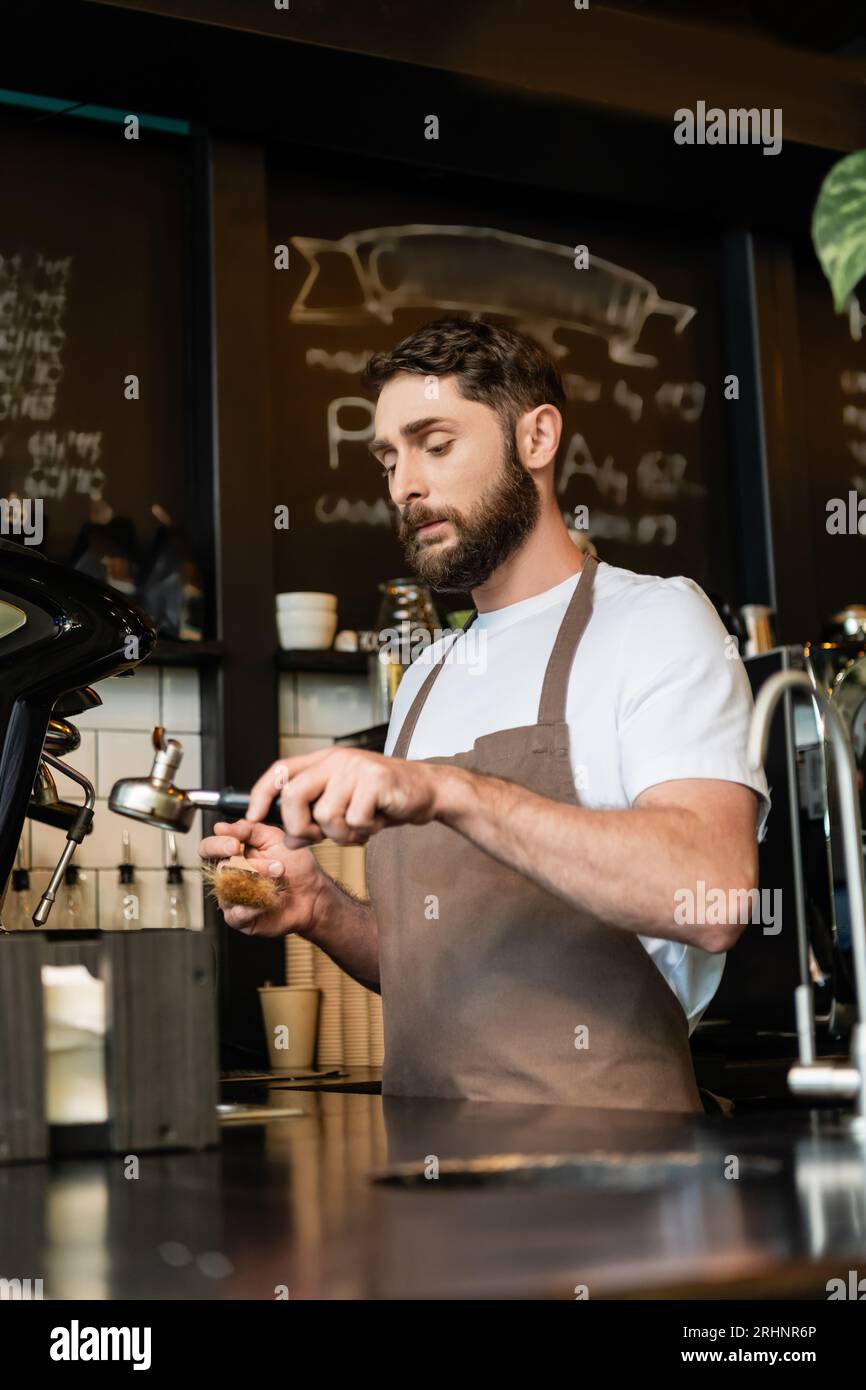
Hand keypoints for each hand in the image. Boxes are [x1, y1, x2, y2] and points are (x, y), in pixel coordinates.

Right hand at [198, 818, 324, 936]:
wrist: (313, 891)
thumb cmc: (295, 864)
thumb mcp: (274, 837)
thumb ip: (248, 829)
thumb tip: (220, 827)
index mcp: (232, 854)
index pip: (208, 848)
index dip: (217, 845)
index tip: (235, 844)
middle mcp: (229, 876)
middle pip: (218, 869)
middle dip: (245, 865)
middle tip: (265, 865)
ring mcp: (232, 897)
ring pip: (229, 891)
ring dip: (257, 882)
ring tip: (279, 876)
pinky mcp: (240, 918)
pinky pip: (236, 914)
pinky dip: (253, 905)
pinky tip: (269, 897)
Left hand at [246, 748, 452, 846]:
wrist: (427, 791)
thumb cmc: (384, 799)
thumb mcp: (345, 806)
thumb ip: (315, 817)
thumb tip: (288, 839)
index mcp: (325, 761)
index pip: (280, 771)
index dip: (261, 794)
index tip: (252, 816)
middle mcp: (337, 760)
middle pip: (294, 796)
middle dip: (301, 827)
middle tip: (320, 836)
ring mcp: (356, 768)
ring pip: (326, 815)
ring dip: (343, 833)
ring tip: (362, 825)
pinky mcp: (375, 780)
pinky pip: (354, 820)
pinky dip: (364, 831)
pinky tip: (377, 822)